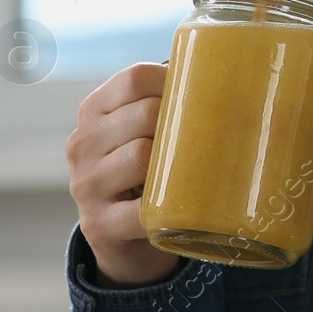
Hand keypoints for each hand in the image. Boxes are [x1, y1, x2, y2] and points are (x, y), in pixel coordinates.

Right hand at [66, 63, 181, 287]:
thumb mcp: (143, 130)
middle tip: (200, 141)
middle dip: (181, 125)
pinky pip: (142, 208)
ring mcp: (86, 185)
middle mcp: (82, 143)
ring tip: (186, 173)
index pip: (135, 78)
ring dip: (174, 166)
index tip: (197, 99)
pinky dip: (167, 207)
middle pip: (145, 113)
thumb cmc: (144, 170)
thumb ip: (168, 101)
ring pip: (142, 155)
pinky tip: (177, 207)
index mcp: (93, 111)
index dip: (173, 83)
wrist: (118, 237)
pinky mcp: (99, 224)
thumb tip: (230, 74)